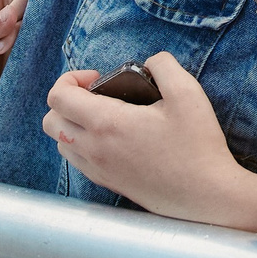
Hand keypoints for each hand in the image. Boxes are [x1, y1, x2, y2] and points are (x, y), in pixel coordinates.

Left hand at [43, 52, 256, 233]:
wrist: (206, 196)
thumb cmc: (197, 146)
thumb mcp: (187, 93)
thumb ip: (163, 65)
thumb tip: (150, 61)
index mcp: (106, 124)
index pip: (58, 97)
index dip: (70, 78)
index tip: (98, 77)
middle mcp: (94, 149)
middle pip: (50, 121)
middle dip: (66, 100)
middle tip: (96, 94)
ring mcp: (98, 170)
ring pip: (59, 143)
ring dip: (72, 124)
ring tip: (102, 116)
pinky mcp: (108, 184)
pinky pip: (77, 161)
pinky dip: (82, 144)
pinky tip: (111, 139)